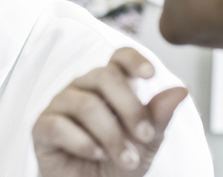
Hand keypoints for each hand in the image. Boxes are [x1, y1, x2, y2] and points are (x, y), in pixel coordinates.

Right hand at [32, 47, 187, 176]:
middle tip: (144, 136)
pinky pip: (60, 126)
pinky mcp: (42, 127)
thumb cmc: (116, 164)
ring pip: (86, 104)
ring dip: (111, 135)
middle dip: (130, 108)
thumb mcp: (145, 144)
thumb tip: (181, 90)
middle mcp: (82, 88)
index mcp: (109, 87)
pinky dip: (84, 143)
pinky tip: (97, 155)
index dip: (133, 60)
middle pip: (105, 76)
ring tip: (125, 160)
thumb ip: (159, 117)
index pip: (118, 58)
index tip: (151, 75)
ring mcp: (59, 105)